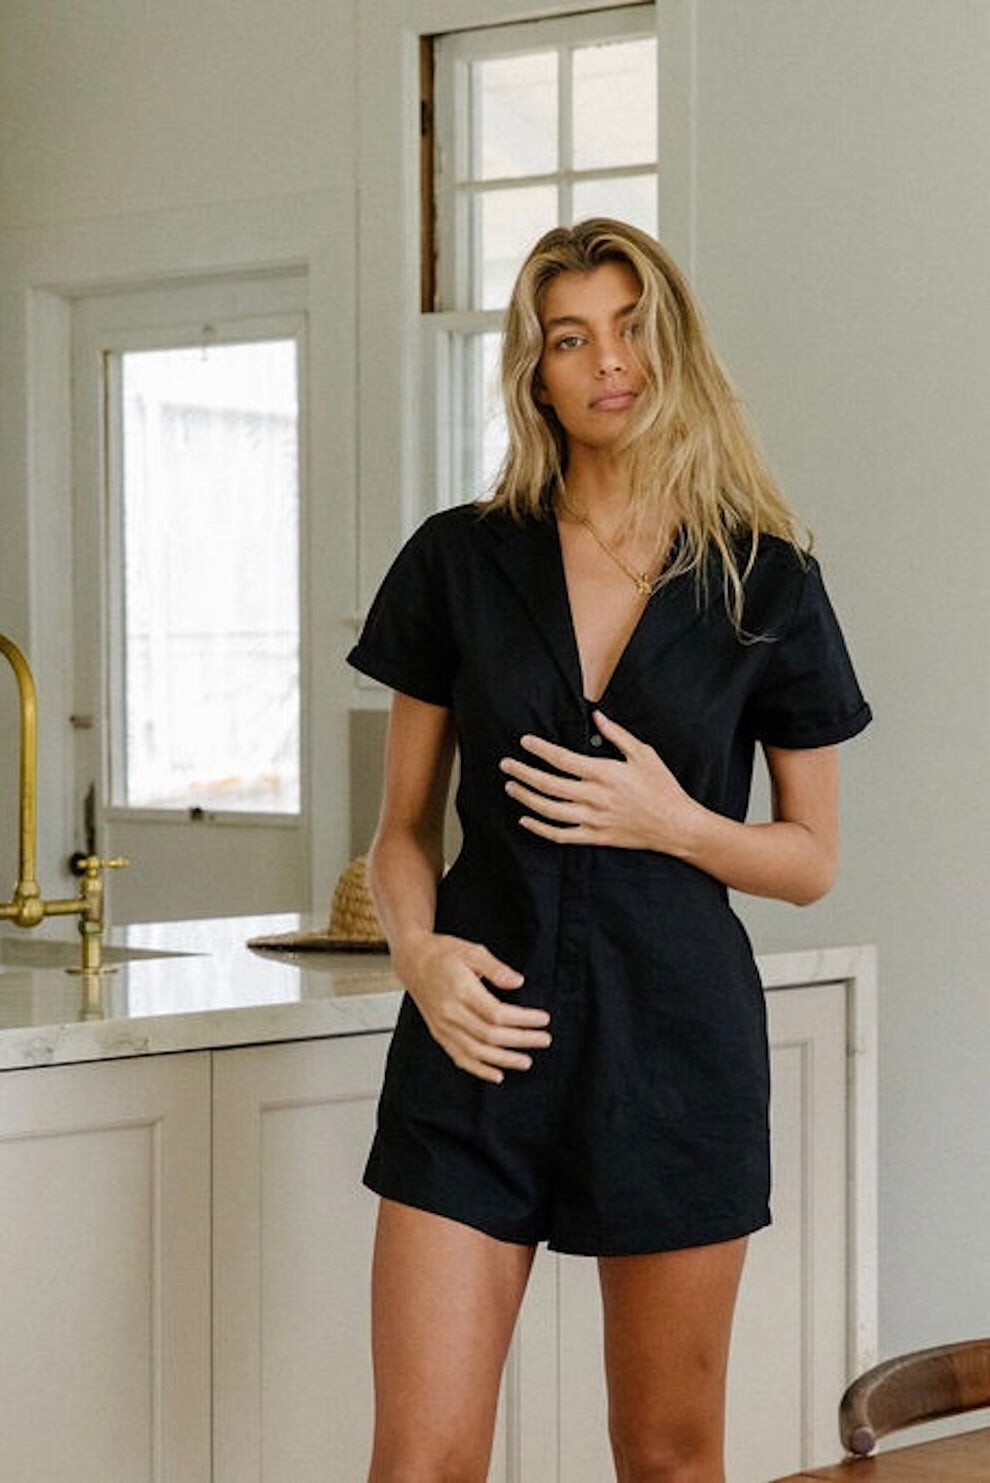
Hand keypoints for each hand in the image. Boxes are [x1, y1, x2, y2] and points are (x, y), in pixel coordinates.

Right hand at [393, 931, 550, 1083]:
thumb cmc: (442, 953)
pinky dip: (479, 1069)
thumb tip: (518, 981)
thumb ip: (496, 968)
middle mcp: (450, 1012)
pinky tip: (497, 1075)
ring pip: (477, 1052)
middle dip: (521, 1040)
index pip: (497, 1014)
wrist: (413, 960)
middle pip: (490, 1035)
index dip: (523, 1020)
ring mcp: (443, 1026)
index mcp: (460, 990)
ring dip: (504, 1060)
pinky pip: (460, 1057)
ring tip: (526, 1061)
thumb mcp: (471, 951)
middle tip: (544, 1040)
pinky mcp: (439, 1034)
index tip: (543, 1019)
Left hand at [499, 710, 702, 852]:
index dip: (540, 750)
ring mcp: (593, 820)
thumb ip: (617, 735)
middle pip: (549, 784)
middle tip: (506, 765)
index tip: (524, 742)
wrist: (676, 825)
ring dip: (526, 798)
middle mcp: (594, 797)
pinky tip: (526, 819)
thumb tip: (597, 716)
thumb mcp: (643, 754)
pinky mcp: (595, 837)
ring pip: (549, 810)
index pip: (562, 759)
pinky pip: (560, 835)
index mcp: (604, 773)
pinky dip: (539, 829)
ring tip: (510, 787)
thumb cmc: (662, 787)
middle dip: (523, 773)